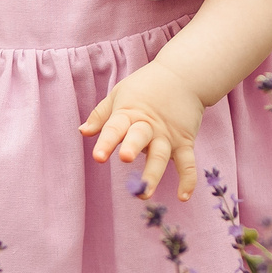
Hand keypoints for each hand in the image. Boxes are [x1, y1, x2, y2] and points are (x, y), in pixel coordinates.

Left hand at [82, 60, 206, 200]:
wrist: (184, 75)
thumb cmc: (146, 86)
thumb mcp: (119, 94)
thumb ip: (101, 115)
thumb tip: (83, 132)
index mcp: (129, 113)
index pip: (115, 128)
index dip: (106, 142)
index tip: (98, 157)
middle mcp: (148, 126)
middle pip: (139, 137)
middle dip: (132, 147)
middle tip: (126, 157)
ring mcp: (168, 135)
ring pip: (160, 156)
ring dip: (153, 174)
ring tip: (143, 194)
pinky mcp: (184, 142)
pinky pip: (187, 163)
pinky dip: (188, 180)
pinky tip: (183, 197)